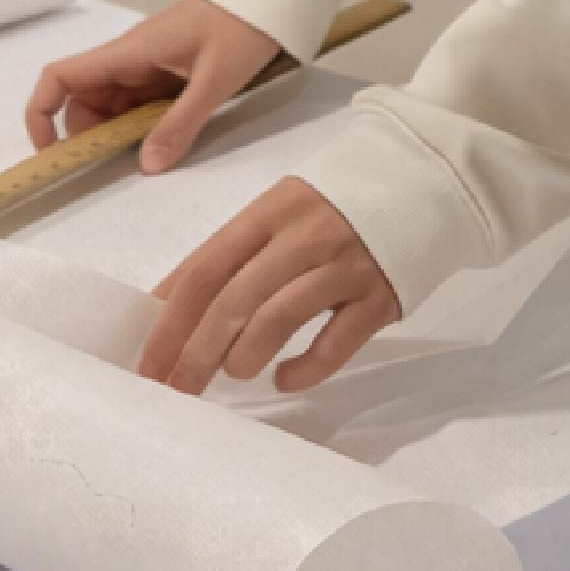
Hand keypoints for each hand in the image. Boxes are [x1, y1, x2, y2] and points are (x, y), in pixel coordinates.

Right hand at [24, 0, 283, 170]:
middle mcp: (127, 59)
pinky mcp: (166, 73)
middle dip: (89, 135)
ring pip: (112, 106)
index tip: (51, 151)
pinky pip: (139, 104)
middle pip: (84, 99)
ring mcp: (146, 66)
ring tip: (147, 155)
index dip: (42, 112)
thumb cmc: (240, 27)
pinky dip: (142, 126)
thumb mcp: (215, 80)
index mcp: (127, 52)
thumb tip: (146, 167)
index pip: (60, 77)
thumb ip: (181, 123)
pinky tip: (164, 141)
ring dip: (118, 133)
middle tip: (116, 165)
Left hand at [138, 176, 398, 394]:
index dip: (169, 321)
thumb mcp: (277, 211)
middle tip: (178, 389)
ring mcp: (344, 267)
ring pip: (279, 319)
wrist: (422, 181)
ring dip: (244, 357)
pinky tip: (286, 379)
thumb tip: (166, 305)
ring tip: (235, 373)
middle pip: (234, 301)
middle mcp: (303, 237)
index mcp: (269, 212)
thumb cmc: (333, 204)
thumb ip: (230, 253)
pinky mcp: (379, 297)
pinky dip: (305, 369)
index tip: (147, 363)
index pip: (205, 269)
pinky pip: (335, 343)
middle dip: (196, 353)